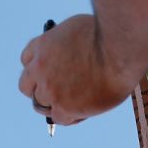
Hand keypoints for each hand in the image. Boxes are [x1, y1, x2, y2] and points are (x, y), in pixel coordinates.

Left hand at [17, 14, 132, 126]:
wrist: (120, 49)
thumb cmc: (109, 35)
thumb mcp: (78, 29)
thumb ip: (66, 43)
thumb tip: (68, 53)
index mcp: (42, 45)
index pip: (27, 60)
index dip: (38, 68)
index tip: (49, 72)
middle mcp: (40, 68)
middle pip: (26, 86)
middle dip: (39, 88)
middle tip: (55, 91)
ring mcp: (50, 89)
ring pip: (40, 105)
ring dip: (53, 104)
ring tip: (74, 103)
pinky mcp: (64, 107)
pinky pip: (59, 118)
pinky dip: (70, 116)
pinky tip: (84, 110)